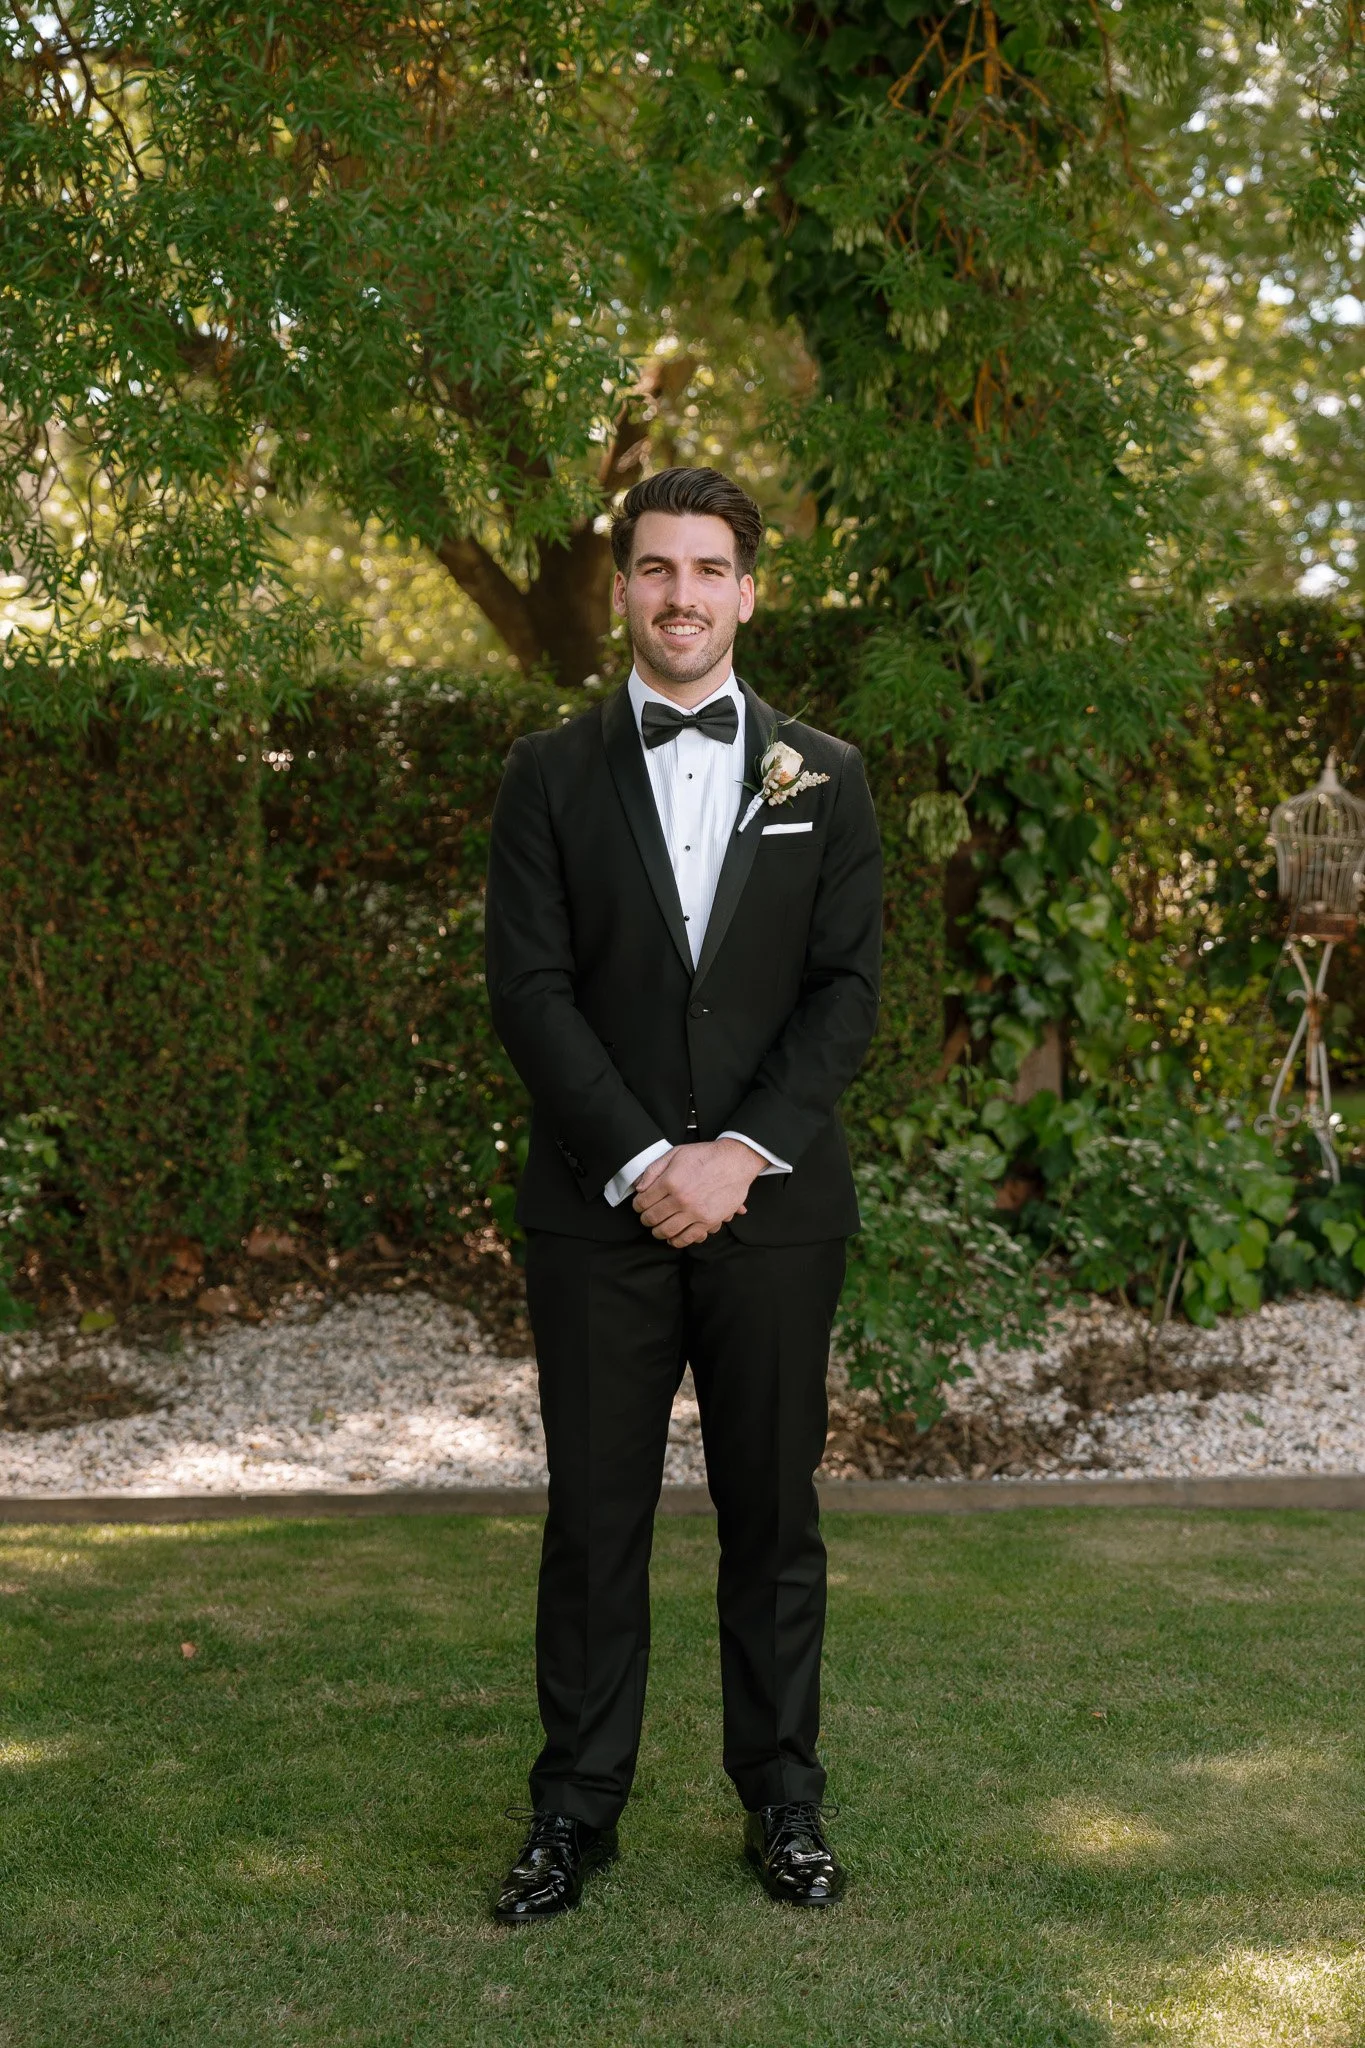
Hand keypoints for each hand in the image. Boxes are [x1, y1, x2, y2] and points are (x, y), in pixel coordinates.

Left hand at [632, 1137, 765, 1246]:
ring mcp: (695, 1212)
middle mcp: (681, 1198)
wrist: (735, 1161)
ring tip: (658, 1228)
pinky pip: (687, 1238)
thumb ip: (654, 1170)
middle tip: (646, 1218)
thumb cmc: (705, 1156)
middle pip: (652, 1218)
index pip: (643, 1201)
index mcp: (670, 1181)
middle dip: (646, 1219)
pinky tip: (673, 1237)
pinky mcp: (708, 1221)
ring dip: (658, 1232)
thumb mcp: (675, 1154)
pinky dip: (677, 1241)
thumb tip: (639, 1188)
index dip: (637, 1205)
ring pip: (667, 1231)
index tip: (639, 1205)